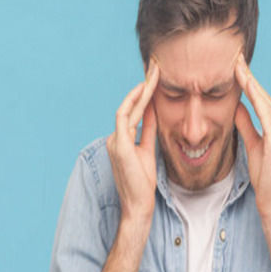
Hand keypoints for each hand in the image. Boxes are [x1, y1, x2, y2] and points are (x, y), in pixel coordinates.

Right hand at [106, 58, 159, 225]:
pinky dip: (135, 102)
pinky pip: (125, 117)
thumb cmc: (143, 183)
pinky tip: (145, 91)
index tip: (155, 78)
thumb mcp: (148, 150)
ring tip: (153, 73)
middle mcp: (115, 138)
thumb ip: (149, 131)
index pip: (133, 111)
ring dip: (141, 90)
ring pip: (127, 108)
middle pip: (129, 106)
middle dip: (143, 86)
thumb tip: (154, 112)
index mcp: (121, 140)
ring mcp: (115, 141)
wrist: (138, 204)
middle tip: (155, 67)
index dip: (144, 94)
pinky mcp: (119, 144)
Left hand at [234, 53, 270, 220]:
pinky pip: (264, 111)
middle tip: (233, 55)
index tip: (233, 63)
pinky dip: (255, 96)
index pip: (258, 95)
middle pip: (260, 92)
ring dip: (249, 80)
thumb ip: (246, 124)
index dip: (246, 79)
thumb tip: (236, 107)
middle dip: (247, 74)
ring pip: (262, 97)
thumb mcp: (251, 143)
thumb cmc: (264, 175)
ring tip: (236, 64)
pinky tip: (246, 84)